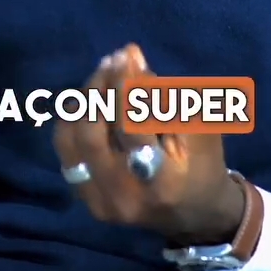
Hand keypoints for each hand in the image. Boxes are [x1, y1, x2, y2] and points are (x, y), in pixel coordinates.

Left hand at [53, 44, 245, 245]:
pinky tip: (89, 102)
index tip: (126, 56)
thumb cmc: (204, 164)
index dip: (124, 87)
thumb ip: (163, 92)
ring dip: (83, 102)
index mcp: (161, 183)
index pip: (131, 128)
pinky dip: (74, 123)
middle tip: (111, 61)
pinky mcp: (89, 201)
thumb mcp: (198, 127)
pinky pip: (67, 154)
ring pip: (72, 142)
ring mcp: (101, 203)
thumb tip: (130, 56)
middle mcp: (125, 197)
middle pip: (92, 135)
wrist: (194, 214)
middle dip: (99, 90)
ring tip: (100, 77)